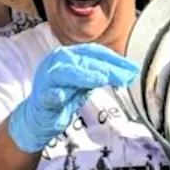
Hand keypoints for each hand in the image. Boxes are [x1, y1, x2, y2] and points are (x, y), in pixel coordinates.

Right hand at [8, 43, 139, 152]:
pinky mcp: (41, 98)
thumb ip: (102, 74)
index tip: (131, 68)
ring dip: (85, 75)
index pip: (93, 51)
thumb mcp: (86, 82)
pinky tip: (62, 97)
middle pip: (84, 61)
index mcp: (68, 55)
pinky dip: (55, 95)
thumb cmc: (64, 96)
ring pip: (66, 73)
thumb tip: (130, 73)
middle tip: (127, 76)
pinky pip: (48, 95)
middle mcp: (56, 62)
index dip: (114, 58)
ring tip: (102, 79)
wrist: (38, 117)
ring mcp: (47, 79)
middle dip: (108, 68)